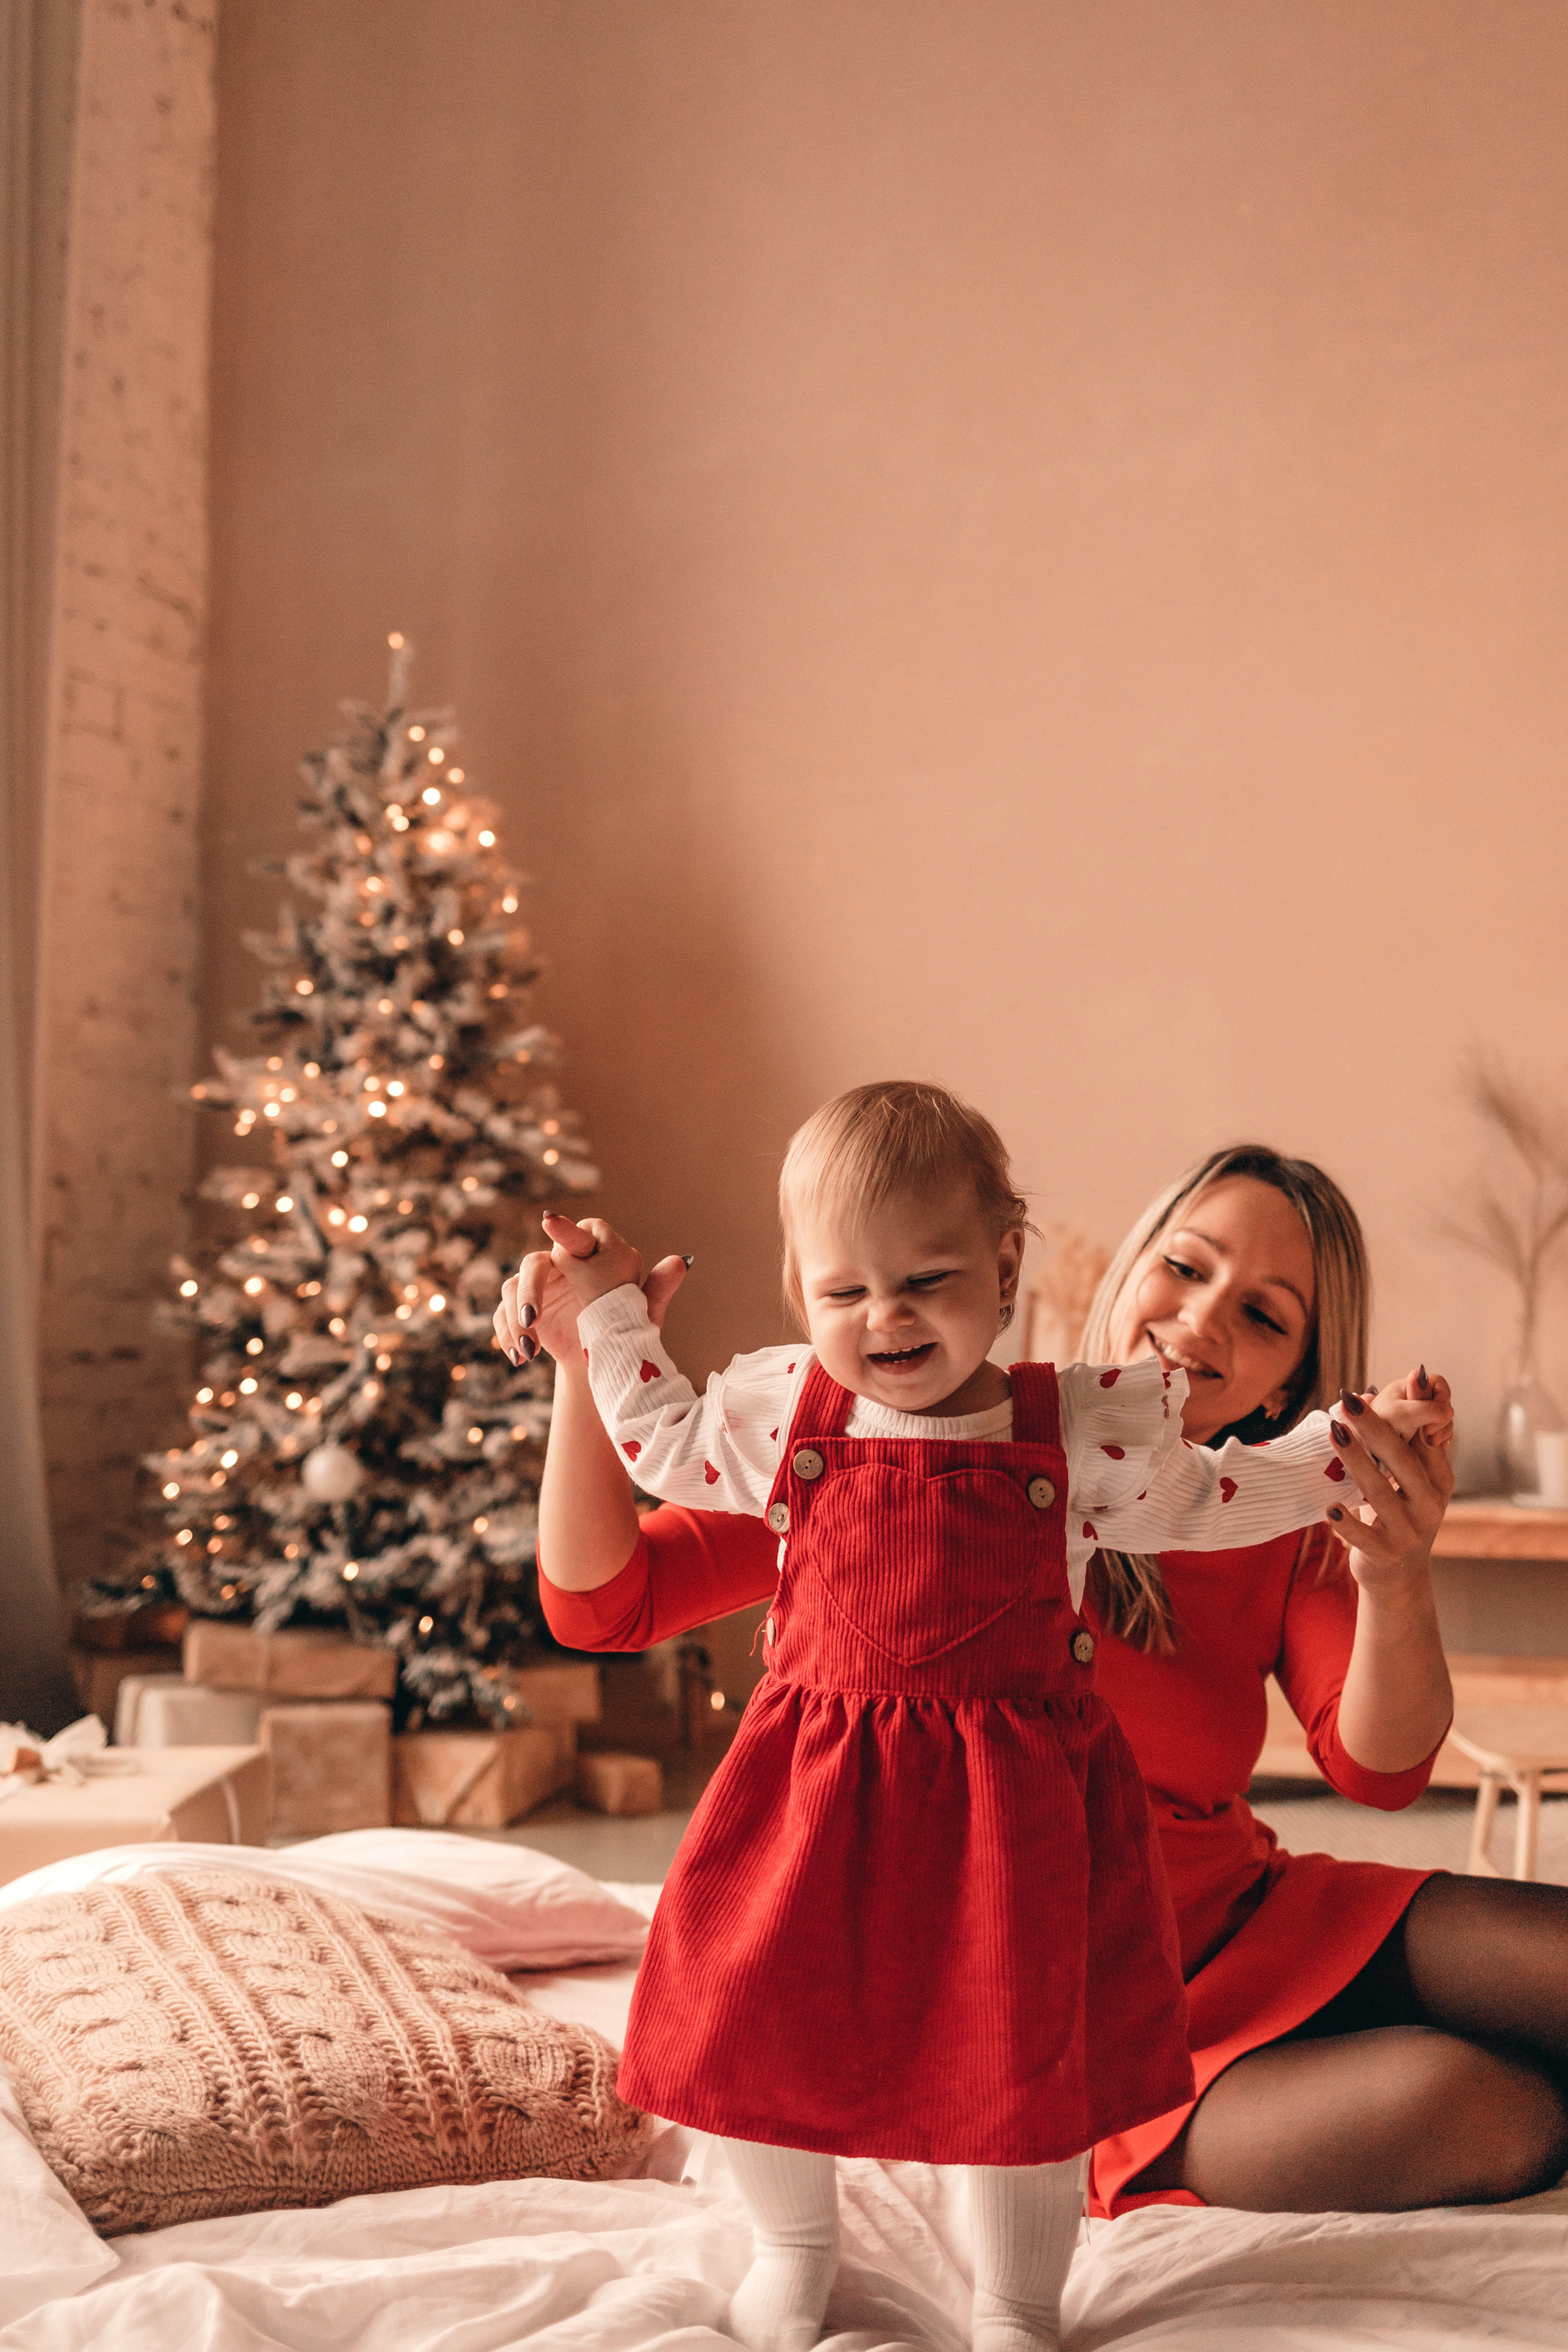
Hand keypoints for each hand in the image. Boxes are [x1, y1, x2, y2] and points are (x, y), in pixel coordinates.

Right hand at [493, 1222, 690, 1365]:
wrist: (603, 1363)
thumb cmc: (628, 1330)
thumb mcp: (644, 1315)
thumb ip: (658, 1288)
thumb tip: (683, 1262)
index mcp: (587, 1258)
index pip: (573, 1237)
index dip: (564, 1229)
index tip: (550, 1221)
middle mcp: (558, 1267)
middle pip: (534, 1263)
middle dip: (530, 1291)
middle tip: (533, 1321)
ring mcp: (537, 1288)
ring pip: (511, 1288)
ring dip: (515, 1319)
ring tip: (529, 1350)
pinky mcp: (520, 1312)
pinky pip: (502, 1315)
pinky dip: (507, 1334)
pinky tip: (520, 1357)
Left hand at [1326, 1365, 1454, 1595]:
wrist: (1400, 1577)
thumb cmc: (1401, 1515)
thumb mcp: (1414, 1482)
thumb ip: (1407, 1442)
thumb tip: (1383, 1390)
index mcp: (1437, 1481)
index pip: (1421, 1442)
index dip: (1406, 1413)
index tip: (1384, 1386)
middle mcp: (1429, 1505)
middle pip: (1401, 1461)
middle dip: (1375, 1428)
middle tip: (1349, 1402)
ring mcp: (1408, 1532)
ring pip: (1379, 1493)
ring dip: (1355, 1461)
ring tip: (1333, 1433)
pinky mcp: (1386, 1554)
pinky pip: (1364, 1537)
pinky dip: (1348, 1524)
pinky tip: (1331, 1507)